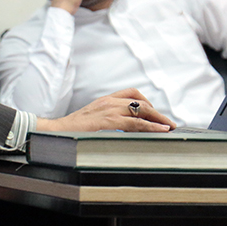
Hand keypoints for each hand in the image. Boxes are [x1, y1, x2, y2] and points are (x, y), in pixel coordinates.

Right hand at [36, 88, 175, 132]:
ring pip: (142, 109)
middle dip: (157, 112)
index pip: (131, 93)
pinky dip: (152, 126)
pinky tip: (160, 130)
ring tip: (170, 127)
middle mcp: (109, 102)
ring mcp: (110, 110)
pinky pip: (137, 122)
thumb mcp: (91, 120)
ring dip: (159, 118)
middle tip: (168, 123)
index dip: (147, 102)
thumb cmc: (72, 130)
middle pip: (140, 100)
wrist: (56, 132)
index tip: (155, 114)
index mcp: (104, 100)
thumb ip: (106, 120)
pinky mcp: (110, 121)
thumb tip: (123, 130)